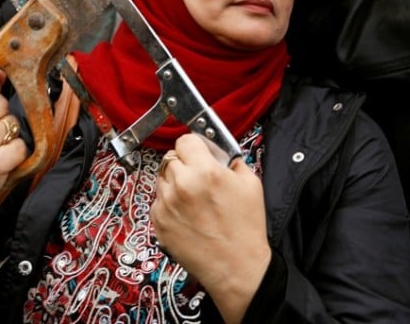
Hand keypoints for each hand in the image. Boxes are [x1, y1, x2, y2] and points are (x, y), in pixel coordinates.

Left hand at [151, 134, 270, 323]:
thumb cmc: (246, 229)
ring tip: (194, 200)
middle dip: (185, 165)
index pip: (185, 141)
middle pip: (172, 158)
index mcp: (205, 172)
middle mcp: (181, 185)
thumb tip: (217, 151)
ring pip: (163, 178)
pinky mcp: (158, 221)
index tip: (199, 153)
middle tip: (199, 178)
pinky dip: (169, 203)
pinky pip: (159, 200)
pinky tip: (188, 215)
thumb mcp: (251, 184)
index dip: (195, 146)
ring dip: (175, 183)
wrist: (237, 268)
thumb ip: (231, 160)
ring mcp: (166, 204)